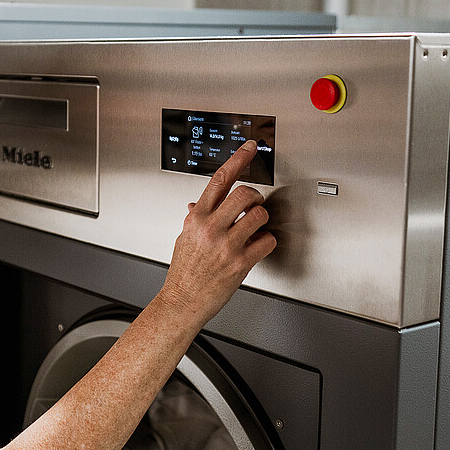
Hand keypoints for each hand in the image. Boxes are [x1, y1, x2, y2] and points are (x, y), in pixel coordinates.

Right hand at [157, 140, 275, 330]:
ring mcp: (226, 244)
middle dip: (255, 198)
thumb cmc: (183, 272)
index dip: (237, 160)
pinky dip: (267, 241)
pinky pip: (267, 240)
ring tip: (255, 228)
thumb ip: (195, 220)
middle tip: (254, 206)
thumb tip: (197, 205)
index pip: (219, 179)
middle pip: (245, 193)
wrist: (181, 301)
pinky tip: (257, 246)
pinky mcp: (240, 262)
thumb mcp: (183, 238)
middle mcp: (211, 227)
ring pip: (260, 215)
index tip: (249, 149)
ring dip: (262, 220)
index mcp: (196, 218)